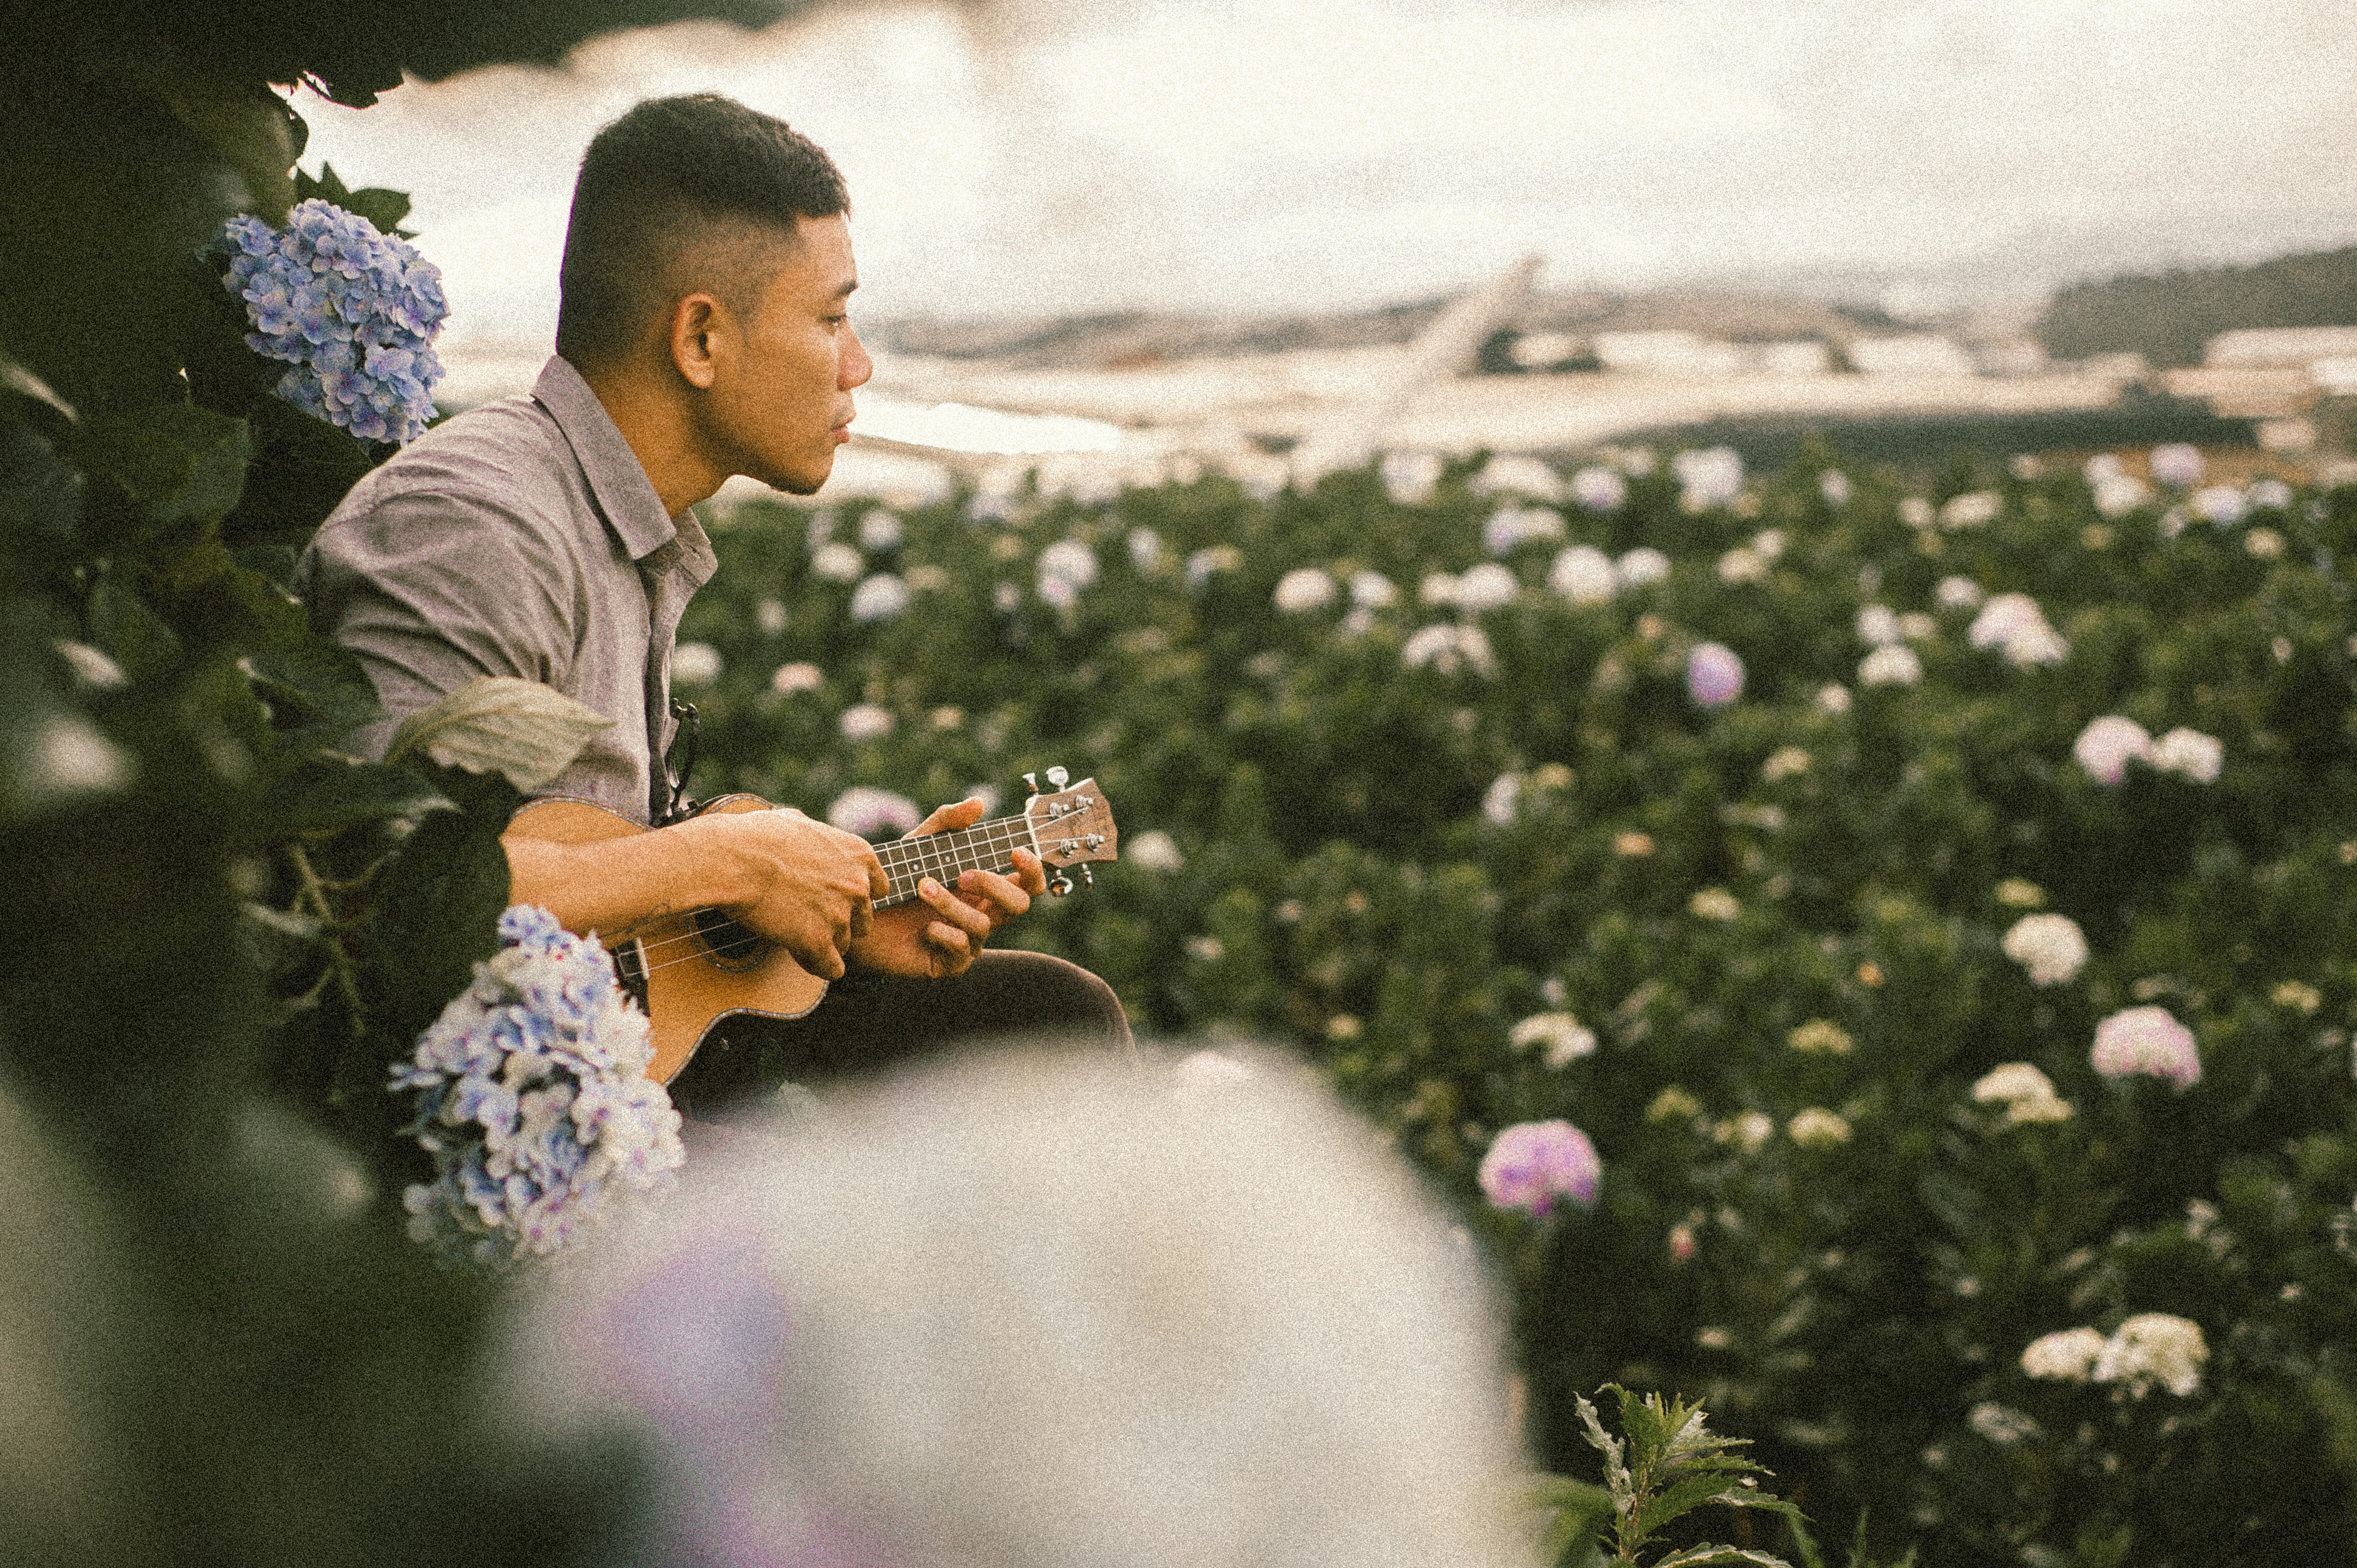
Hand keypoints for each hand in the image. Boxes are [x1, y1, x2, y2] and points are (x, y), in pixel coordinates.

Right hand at [668, 807, 886, 979]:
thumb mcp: (796, 821)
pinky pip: (832, 968)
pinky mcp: (818, 941)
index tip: (831, 899)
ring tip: (794, 934)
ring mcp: (840, 915)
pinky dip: (817, 966)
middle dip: (839, 923)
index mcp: (858, 855)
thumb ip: (815, 834)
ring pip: (844, 944)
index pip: (879, 889)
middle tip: (808, 919)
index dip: (854, 897)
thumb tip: (806, 830)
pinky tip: (798, 955)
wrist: (733, 859)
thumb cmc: (755, 837)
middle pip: (863, 920)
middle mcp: (857, 886)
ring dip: (823, 943)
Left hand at [847, 796, 1048, 980]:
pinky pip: (962, 948)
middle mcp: (982, 914)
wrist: (861, 914)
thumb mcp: (921, 844)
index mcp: (985, 888)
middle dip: (994, 886)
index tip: (1016, 853)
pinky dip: (943, 932)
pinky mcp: (948, 963)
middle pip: (1019, 904)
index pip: (1027, 883)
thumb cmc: (896, 880)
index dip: (1033, 870)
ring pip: (982, 924)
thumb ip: (948, 822)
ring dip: (951, 903)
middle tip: (962, 874)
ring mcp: (968, 940)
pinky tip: (922, 927)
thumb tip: (979, 802)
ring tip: (922, 888)